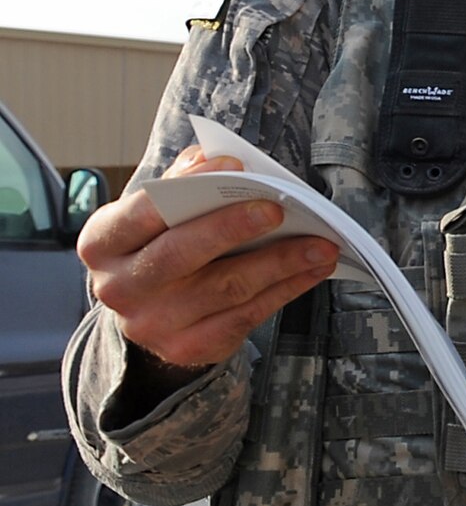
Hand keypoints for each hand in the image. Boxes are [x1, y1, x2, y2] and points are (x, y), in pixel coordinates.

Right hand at [77, 144, 339, 370]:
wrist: (153, 311)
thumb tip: (211, 159)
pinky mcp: (188, 347)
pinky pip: (247, 315)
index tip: (234, 166)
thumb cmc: (163, 244)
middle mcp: (119, 287)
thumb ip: (181, 183)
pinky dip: (287, 288)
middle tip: (279, 209)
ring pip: (226, 288)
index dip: (187, 187)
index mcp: (104, 243)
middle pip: (181, 254)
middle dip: (234, 228)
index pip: (142, 211)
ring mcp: (152, 323)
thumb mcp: (157, 213)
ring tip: (321, 243)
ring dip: (281, 262)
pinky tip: (313, 269)